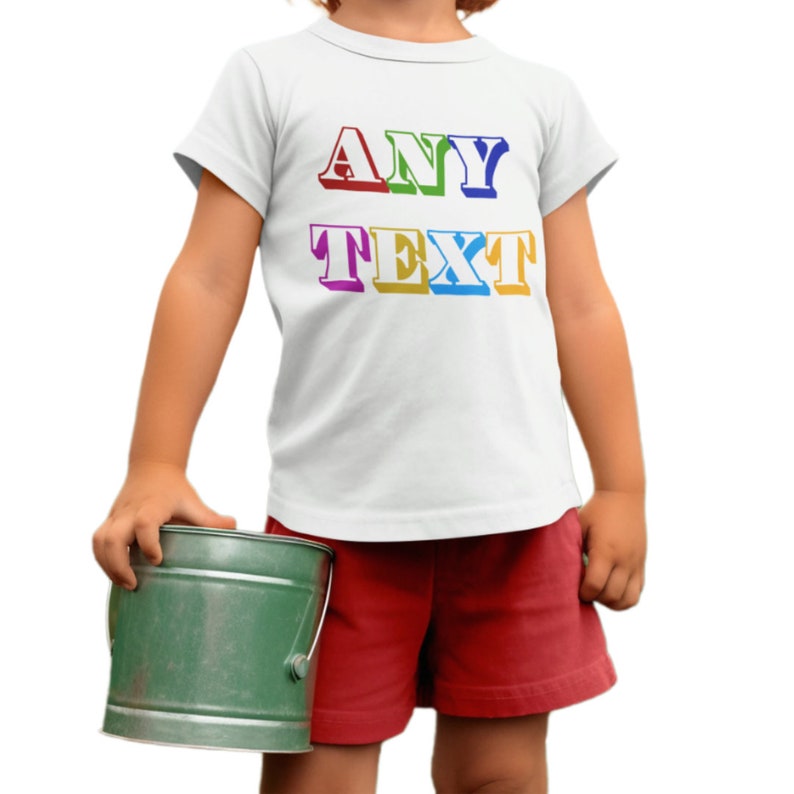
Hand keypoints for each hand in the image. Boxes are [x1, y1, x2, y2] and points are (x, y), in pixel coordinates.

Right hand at [92, 461, 235, 589]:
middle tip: (134, 584)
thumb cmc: (174, 489)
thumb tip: (234, 527)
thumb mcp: (193, 502)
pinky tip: (116, 575)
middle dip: (118, 564)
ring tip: (124, 583)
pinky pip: (97, 542)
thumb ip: (210, 518)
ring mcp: (116, 516)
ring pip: (99, 541)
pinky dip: (102, 560)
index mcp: (152, 506)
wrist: (152, 468)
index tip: (158, 560)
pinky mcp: (109, 521)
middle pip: (112, 536)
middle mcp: (130, 511)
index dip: (148, 543)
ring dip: (107, 565)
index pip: (144, 523)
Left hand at [578, 490, 645, 609]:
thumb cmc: (596, 510)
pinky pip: (637, 592)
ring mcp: (636, 562)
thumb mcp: (579, 527)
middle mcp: (624, 559)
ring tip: (598, 592)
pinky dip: (624, 597)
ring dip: (611, 602)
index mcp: (605, 550)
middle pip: (611, 595)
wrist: (623, 495)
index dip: (582, 593)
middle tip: (584, 590)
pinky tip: (611, 589)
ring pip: (628, 600)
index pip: (594, 585)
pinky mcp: (642, 563)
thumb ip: (573, 550)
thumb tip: (564, 573)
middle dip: (595, 598)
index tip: (575, 588)